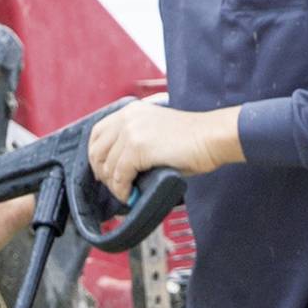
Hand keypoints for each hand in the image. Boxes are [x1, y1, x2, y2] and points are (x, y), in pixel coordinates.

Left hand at [88, 97, 243, 203]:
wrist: (210, 138)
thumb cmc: (191, 141)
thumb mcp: (156, 133)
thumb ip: (134, 144)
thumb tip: (119, 170)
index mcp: (130, 111)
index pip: (97, 133)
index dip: (96, 155)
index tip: (103, 171)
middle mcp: (127, 118)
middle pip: (97, 150)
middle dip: (103, 173)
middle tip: (115, 187)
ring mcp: (131, 132)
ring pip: (108, 167)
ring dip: (115, 185)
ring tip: (127, 194)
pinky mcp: (138, 148)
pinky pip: (120, 176)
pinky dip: (123, 190)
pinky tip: (131, 196)